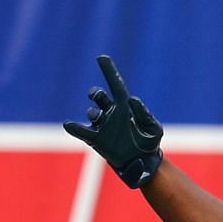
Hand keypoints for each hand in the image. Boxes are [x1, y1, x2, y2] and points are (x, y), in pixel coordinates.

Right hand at [62, 55, 163, 187]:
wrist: (143, 164)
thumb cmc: (148, 144)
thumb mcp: (153, 129)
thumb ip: (145, 114)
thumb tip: (133, 99)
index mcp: (124, 108)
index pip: (116, 86)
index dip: (110, 72)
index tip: (102, 58)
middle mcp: (110, 113)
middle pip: (99, 97)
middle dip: (96, 94)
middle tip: (96, 95)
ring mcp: (102, 126)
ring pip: (92, 113)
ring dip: (93, 112)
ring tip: (97, 116)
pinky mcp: (96, 140)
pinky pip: (81, 131)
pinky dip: (74, 127)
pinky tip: (69, 124)